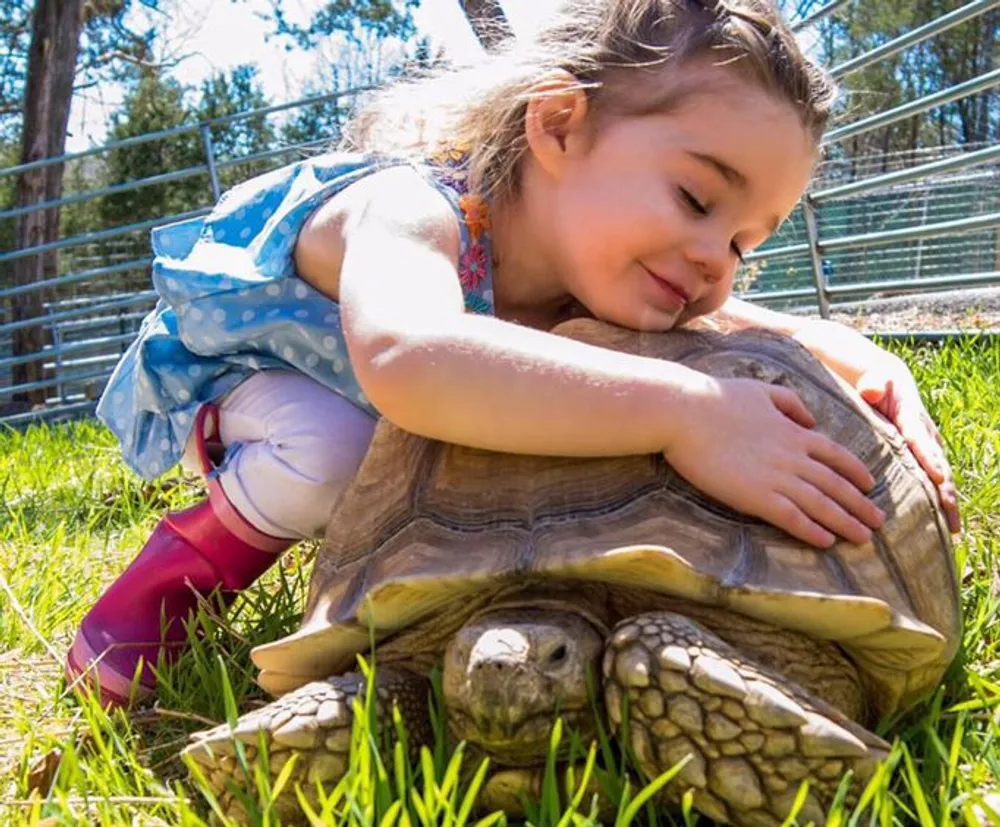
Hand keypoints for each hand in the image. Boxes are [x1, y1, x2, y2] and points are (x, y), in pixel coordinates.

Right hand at [664, 377, 884, 548]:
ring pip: (821, 504)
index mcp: (793, 432)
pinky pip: (791, 517)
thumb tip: (811, 419)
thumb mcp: (761, 390)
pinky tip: (826, 542)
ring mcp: (776, 477)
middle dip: (861, 505)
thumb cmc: (716, 398)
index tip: (871, 486)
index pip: (836, 455)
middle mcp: (793, 457)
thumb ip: (791, 402)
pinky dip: (811, 530)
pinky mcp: (754, 496)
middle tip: (880, 522)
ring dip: (845, 522)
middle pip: (836, 484)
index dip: (856, 472)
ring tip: (864, 538)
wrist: (684, 411)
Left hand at [855, 355, 959, 533]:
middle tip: (951, 516)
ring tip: (951, 528)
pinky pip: (928, 478)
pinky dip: (935, 498)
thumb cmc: (871, 375)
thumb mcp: (871, 375)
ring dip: (945, 501)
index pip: (921, 439)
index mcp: (910, 416)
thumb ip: (872, 382)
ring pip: (938, 475)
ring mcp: (921, 445)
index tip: (939, 478)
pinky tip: (937, 521)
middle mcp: (921, 433)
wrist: (876, 375)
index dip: (930, 459)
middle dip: (946, 491)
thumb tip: (871, 390)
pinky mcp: (915, 454)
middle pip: (938, 464)